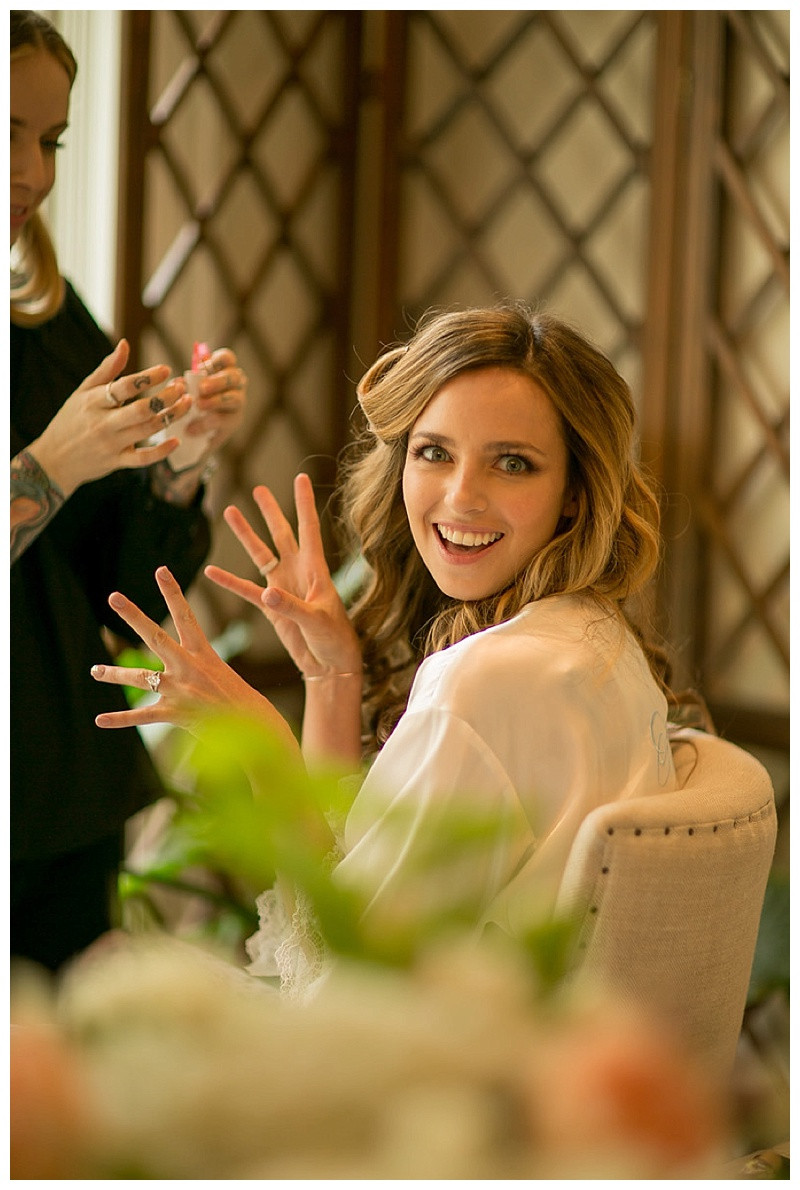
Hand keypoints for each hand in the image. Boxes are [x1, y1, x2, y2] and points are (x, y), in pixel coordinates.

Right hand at [27, 339, 192, 497]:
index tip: (166, 369)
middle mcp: (103, 423)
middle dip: (165, 397)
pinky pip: (142, 459)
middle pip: (141, 409)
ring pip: (147, 430)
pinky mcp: (117, 462)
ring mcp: (111, 444)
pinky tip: (177, 440)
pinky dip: (161, 451)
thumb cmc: (71, 420)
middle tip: (181, 387)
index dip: (148, 377)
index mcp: (94, 402)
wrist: (55, 459)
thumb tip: (125, 344)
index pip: (125, 387)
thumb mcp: (83, 392)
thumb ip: (107, 370)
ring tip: (187, 403)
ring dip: (171, 416)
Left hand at [91, 566, 297, 749]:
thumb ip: (196, 667)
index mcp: (202, 653)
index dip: (173, 592)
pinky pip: (140, 715)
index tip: (161, 570)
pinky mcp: (173, 712)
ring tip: (94, 671)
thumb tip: (179, 668)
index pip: (186, 616)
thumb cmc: (239, 698)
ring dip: (114, 674)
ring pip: (139, 677)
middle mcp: (187, 667)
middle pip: (155, 636)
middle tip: (114, 597)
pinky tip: (99, 720)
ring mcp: (178, 689)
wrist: (252, 725)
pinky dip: (118, 719)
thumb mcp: (220, 672)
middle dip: (133, 615)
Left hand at [184, 346, 246, 453]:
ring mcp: (238, 403)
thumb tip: (178, 383)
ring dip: (216, 401)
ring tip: (199, 406)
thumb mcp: (187, 391)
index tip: (203, 364)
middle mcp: (236, 384)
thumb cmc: (193, 402)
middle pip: (233, 377)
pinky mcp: (234, 422)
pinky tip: (192, 428)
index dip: (218, 359)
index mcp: (224, 370)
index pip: (227, 359)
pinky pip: (224, 420)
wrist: (197, 434)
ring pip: (234, 398)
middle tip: (202, 388)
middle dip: (218, 381)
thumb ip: (185, 386)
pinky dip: (206, 423)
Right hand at [205, 473, 361, 678]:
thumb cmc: (334, 640)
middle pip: (282, 533)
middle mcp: (298, 572)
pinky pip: (246, 590)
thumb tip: (266, 593)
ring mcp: (283, 587)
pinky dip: (230, 582)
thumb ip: (291, 607)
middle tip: (259, 488)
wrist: (330, 666)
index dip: (304, 503)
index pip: (309, 528)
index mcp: (316, 569)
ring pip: (261, 555)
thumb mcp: (316, 621)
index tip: (300, 477)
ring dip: (247, 535)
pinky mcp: (271, 607)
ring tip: (231, 511)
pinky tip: (211, 572)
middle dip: (271, 511)